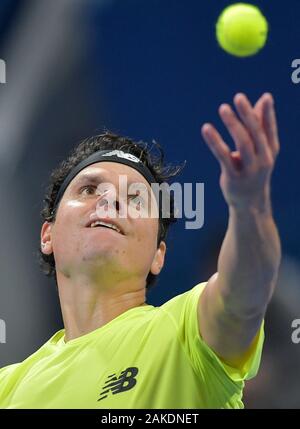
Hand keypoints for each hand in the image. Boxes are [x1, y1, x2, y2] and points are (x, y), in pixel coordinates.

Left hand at [201, 93, 279, 211]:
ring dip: (233, 124)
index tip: (265, 97)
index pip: (270, 129)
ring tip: (223, 108)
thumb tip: (264, 98)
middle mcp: (263, 159)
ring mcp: (249, 169)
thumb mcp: (260, 149)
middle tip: (239, 97)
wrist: (250, 203)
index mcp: (270, 150)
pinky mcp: (233, 177)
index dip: (268, 113)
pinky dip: (215, 141)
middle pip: (256, 134)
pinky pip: (223, 156)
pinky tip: (206, 128)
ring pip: (243, 143)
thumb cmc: (254, 170)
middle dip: (248, 114)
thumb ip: (261, 125)